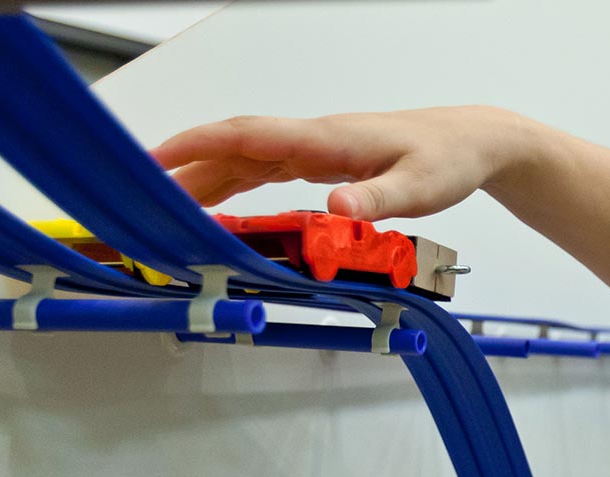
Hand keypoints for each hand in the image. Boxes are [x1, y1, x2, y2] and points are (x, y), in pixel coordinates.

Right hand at [151, 106, 528, 220]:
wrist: (471, 143)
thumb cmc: (446, 160)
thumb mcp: (418, 188)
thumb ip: (375, 199)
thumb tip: (335, 206)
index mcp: (324, 140)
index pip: (246, 136)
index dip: (195, 146)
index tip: (153, 160)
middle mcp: (312, 140)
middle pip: (233, 150)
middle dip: (183, 169)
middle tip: (138, 197)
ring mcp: (315, 149)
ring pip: (244, 159)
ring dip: (203, 180)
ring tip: (163, 208)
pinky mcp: (323, 162)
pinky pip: (265, 169)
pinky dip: (234, 184)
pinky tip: (217, 205)